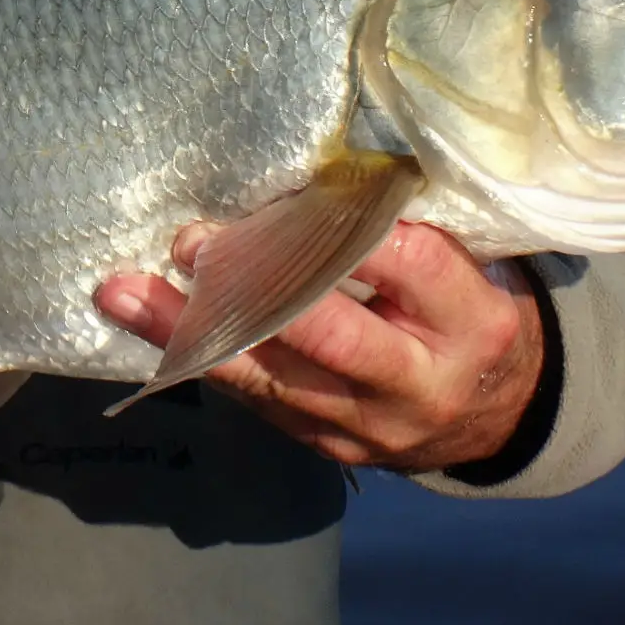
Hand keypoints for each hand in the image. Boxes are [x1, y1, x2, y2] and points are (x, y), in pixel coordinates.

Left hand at [97, 220, 541, 470]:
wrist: (499, 417)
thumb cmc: (468, 313)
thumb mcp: (470, 270)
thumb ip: (410, 232)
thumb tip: (312, 176)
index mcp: (471, 322)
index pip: (410, 264)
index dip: (344, 227)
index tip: (286, 192)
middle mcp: (420, 382)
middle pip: (333, 335)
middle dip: (256, 288)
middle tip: (191, 243)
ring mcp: (368, 426)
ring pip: (273, 378)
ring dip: (191, 334)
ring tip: (125, 292)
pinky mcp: (325, 448)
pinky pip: (256, 401)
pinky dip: (202, 360)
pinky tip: (149, 327)